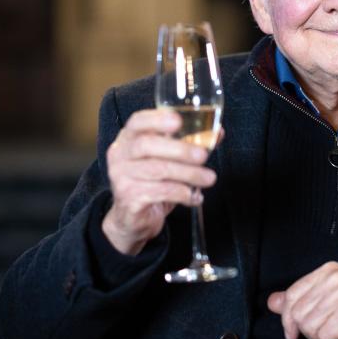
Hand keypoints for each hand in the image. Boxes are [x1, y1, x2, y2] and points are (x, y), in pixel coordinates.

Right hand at [102, 109, 217, 254]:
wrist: (133, 218)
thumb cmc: (152, 182)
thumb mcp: (169, 160)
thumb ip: (190, 144)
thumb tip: (217, 133)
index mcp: (128, 138)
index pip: (137, 121)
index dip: (157, 119)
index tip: (178, 121)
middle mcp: (120, 154)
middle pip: (147, 145)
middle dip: (179, 149)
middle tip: (203, 156)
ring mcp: (121, 177)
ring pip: (157, 170)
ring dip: (188, 174)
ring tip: (208, 178)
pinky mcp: (128, 198)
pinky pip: (159, 192)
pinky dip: (183, 193)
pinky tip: (195, 196)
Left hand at [267, 261, 337, 338]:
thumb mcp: (329, 300)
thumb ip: (300, 299)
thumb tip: (272, 302)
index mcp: (328, 270)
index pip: (292, 295)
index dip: (288, 319)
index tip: (293, 333)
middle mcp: (335, 278)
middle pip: (297, 314)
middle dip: (310, 331)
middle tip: (330, 331)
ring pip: (309, 327)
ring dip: (323, 338)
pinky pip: (324, 336)